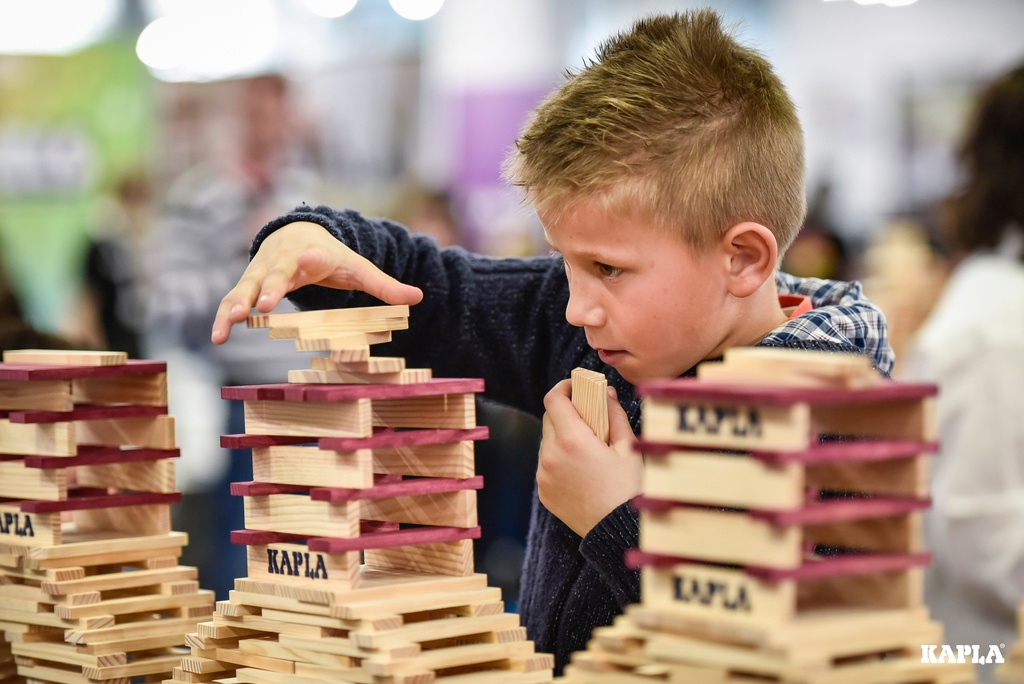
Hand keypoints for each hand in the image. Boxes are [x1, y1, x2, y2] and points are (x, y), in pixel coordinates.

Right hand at [211, 222, 422, 343]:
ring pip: (246, 288)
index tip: (308, 259)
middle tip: (264, 305)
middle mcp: (283, 261)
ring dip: (236, 305)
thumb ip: (385, 286)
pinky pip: (232, 300)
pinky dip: (223, 316)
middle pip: (274, 273)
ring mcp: (261, 272)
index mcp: (313, 254)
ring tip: (229, 323)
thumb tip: (418, 298)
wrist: (296, 234)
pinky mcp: (247, 285)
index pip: (312, 256)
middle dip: (268, 288)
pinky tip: (217, 337)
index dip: (310, 259)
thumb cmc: (330, 257)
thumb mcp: (359, 269)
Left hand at [537, 378, 639, 536]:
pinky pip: (547, 465)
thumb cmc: (628, 488)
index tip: (576, 387)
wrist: (618, 531)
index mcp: (572, 439)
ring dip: (562, 437)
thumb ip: (614, 414)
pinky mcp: (543, 491)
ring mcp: (544, 475)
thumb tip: (606, 393)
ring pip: (547, 442)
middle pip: (549, 419)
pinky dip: (559, 459)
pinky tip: (581, 469)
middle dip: (566, 412)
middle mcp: (551, 455)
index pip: (554, 399)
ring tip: (587, 447)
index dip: (564, 388)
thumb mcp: (628, 447)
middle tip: (587, 416)